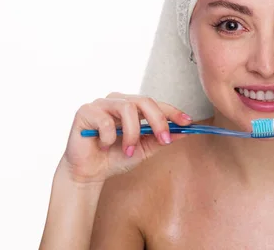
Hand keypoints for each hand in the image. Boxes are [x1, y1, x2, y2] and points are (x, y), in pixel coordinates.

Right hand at [58, 92, 192, 183]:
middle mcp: (118, 101)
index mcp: (132, 107)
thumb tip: (184, 131)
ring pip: (127, 108)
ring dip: (132, 133)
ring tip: (129, 150)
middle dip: (158, 121)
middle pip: (144, 100)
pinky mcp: (86, 111)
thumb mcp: (144, 150)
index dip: (173, 112)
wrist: (88, 173)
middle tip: (164, 139)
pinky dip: (109, 137)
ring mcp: (101, 104)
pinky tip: (104, 146)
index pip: (156, 104)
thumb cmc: (114, 158)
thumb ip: (160, 139)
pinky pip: (105, 121)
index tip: (187, 123)